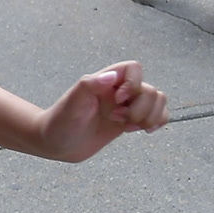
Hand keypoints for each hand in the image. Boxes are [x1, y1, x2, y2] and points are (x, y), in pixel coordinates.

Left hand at [36, 62, 167, 162]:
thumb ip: (89, 86)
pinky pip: (156, 116)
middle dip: (141, 108)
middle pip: (150, 90)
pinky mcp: (129, 121)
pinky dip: (156, 122)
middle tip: (116, 118)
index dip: (133, 84)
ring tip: (128, 126)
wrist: (55, 144)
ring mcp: (125, 106)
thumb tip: (111, 76)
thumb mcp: (71, 103)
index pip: (133, 68)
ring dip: (150, 116)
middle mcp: (117, 91)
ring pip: (157, 101)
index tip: (117, 101)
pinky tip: (139, 131)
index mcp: (104, 80)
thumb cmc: (60, 122)